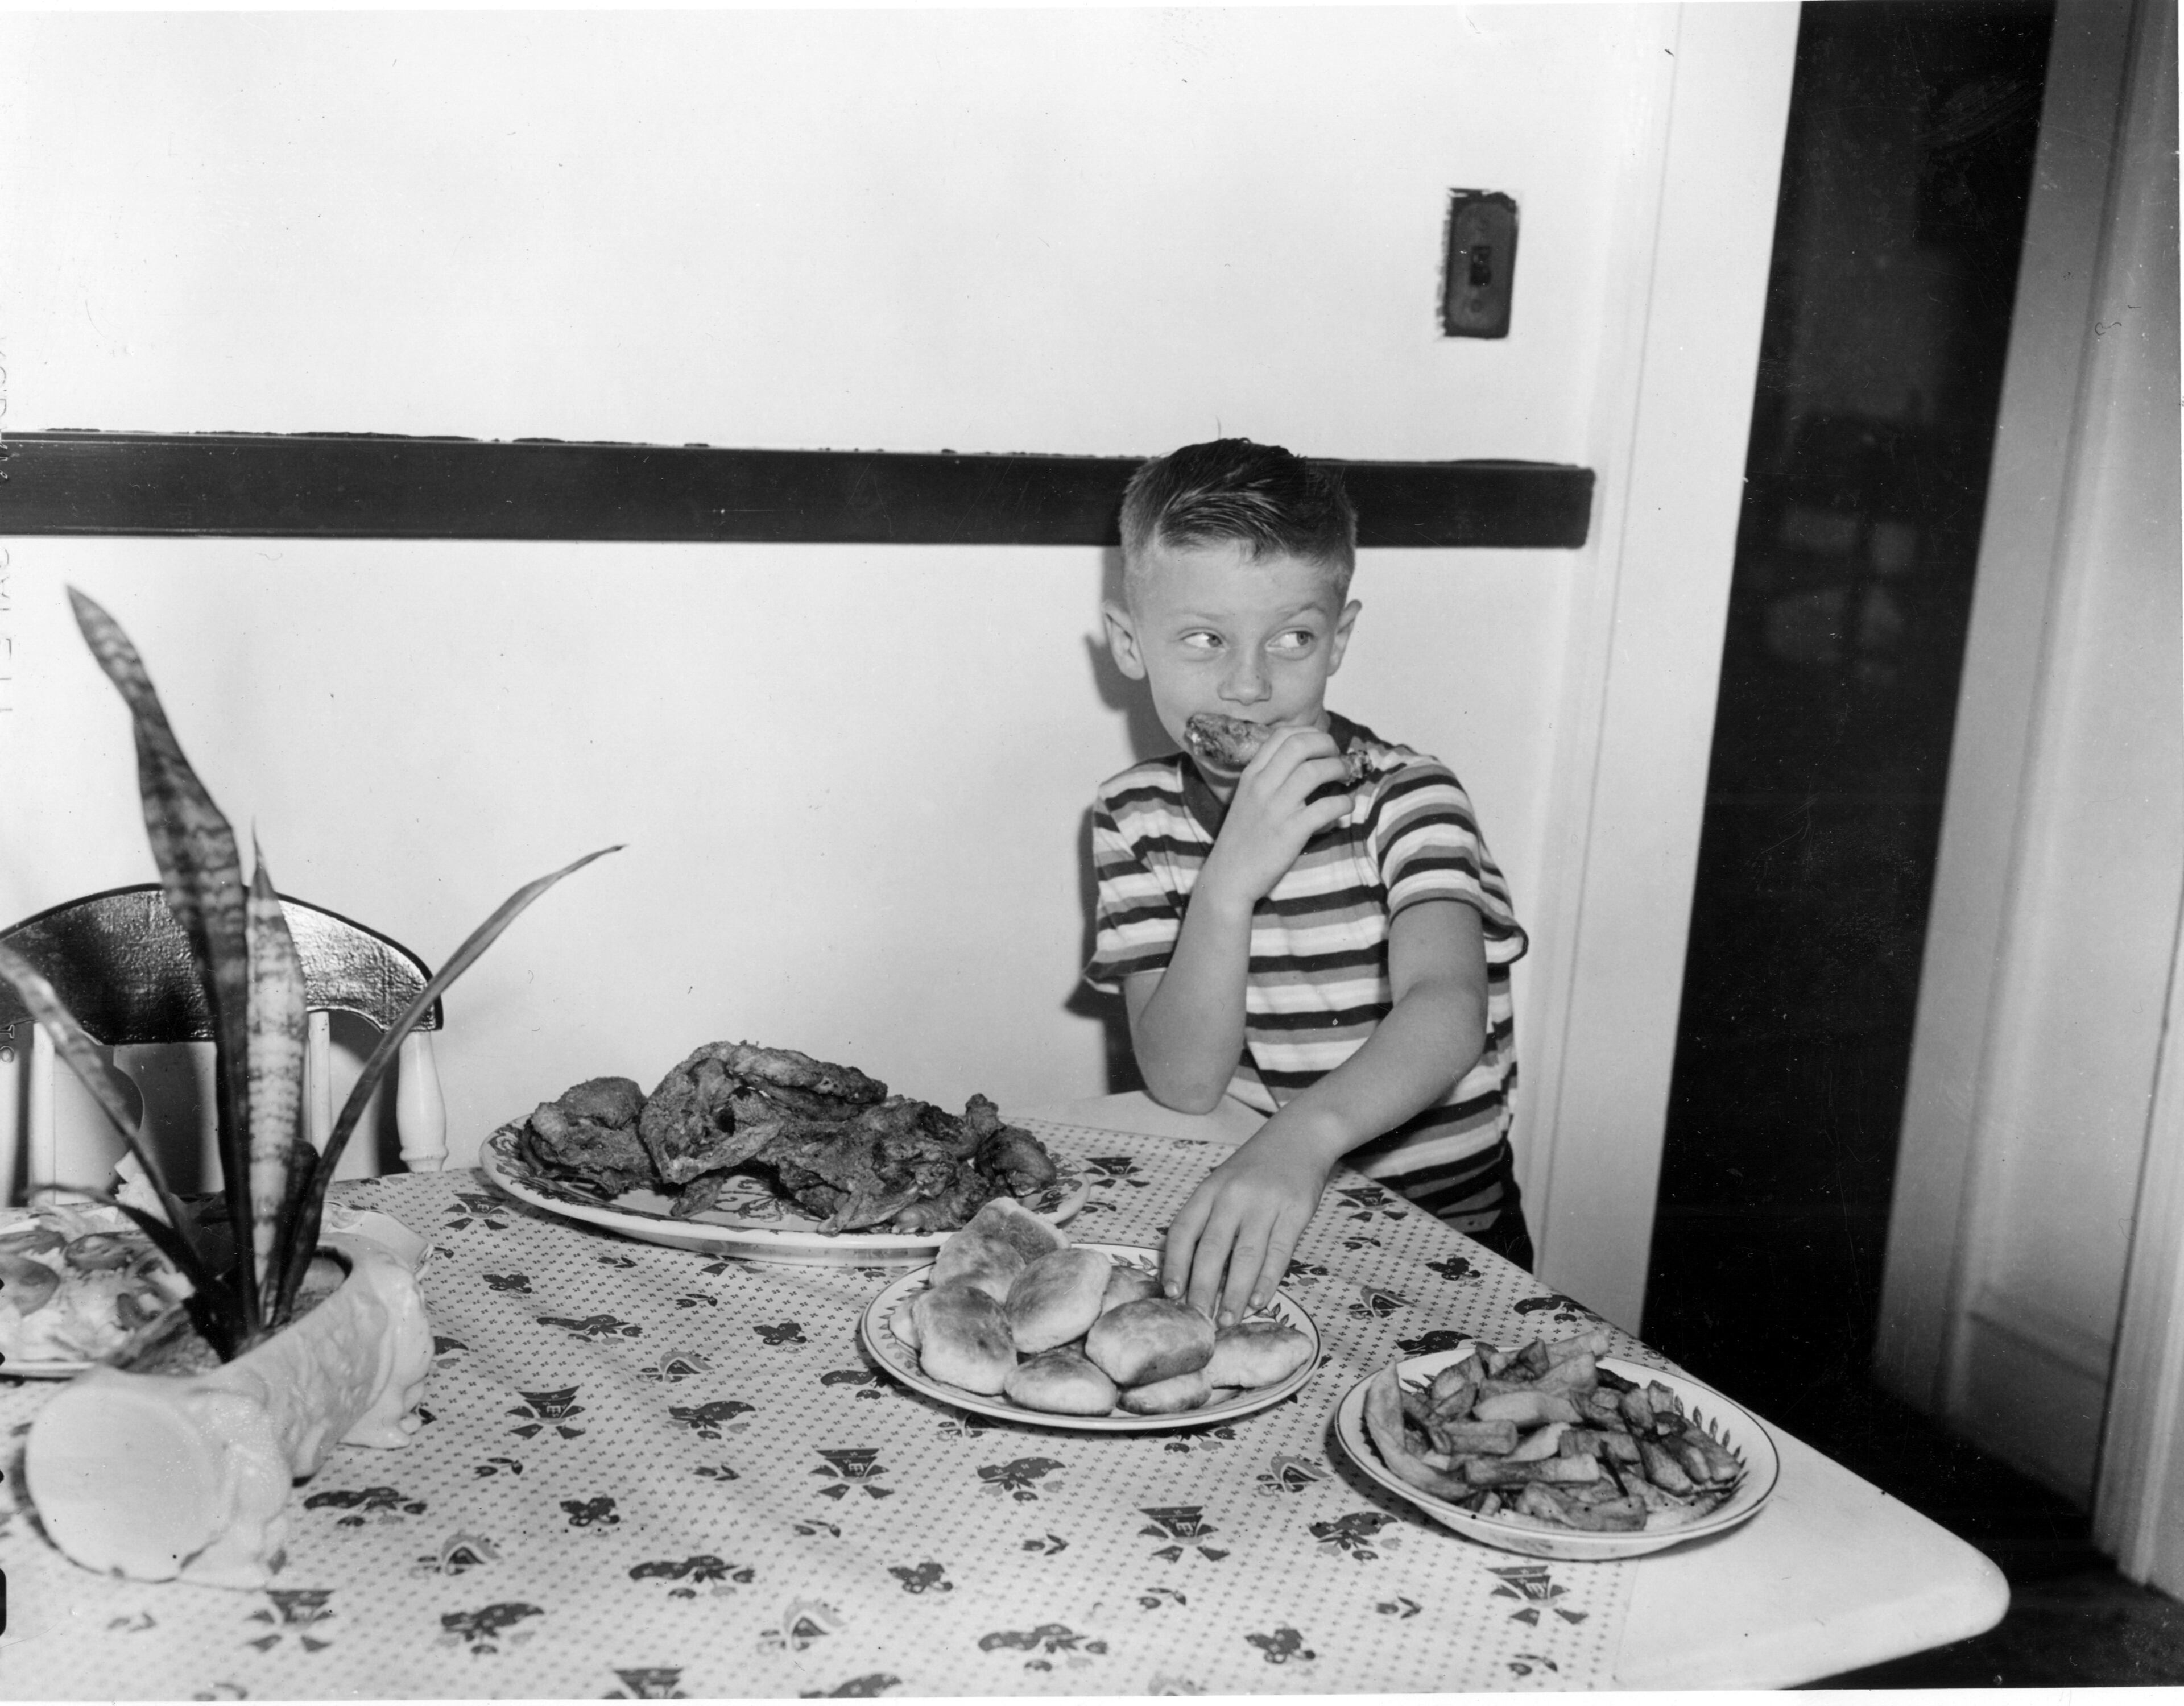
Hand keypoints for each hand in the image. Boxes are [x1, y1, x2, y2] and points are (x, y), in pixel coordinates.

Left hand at [1159, 1120, 1336, 1325]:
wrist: (1299, 1136)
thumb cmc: (1254, 1168)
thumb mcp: (1222, 1183)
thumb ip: (1207, 1218)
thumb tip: (1190, 1271)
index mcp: (1209, 1189)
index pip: (1183, 1230)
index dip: (1174, 1264)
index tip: (1170, 1294)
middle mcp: (1233, 1196)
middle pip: (1212, 1249)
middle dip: (1202, 1288)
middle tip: (1198, 1320)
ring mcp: (1265, 1203)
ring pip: (1245, 1256)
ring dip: (1235, 1293)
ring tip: (1227, 1320)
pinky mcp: (1295, 1211)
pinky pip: (1278, 1252)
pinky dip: (1267, 1280)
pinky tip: (1259, 1301)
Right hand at [1197, 726, 1353, 909]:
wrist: (1229, 877)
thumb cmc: (1242, 839)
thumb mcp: (1247, 800)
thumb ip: (1270, 779)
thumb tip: (1307, 765)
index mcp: (1251, 775)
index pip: (1282, 735)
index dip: (1309, 732)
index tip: (1322, 743)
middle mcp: (1262, 785)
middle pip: (1300, 744)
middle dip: (1326, 744)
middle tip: (1337, 756)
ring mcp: (1276, 808)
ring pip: (1314, 771)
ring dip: (1338, 768)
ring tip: (1346, 776)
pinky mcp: (1291, 831)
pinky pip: (1326, 807)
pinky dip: (1343, 803)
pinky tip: (1345, 807)